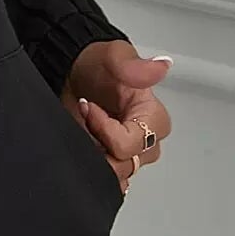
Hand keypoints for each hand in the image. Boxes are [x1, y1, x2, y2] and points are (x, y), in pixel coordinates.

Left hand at [62, 39, 172, 195]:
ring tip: (84, 129)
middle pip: (125, 164)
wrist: (74, 71)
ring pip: (115, 174)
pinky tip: (83, 144)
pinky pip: (106, 179)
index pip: (131, 144)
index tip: (89, 107)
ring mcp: (128, 153)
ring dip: (94, 156)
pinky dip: (91, 166)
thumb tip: (161, 66)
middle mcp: (146, 140)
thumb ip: (134, 66)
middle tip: (85, 119)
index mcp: (153, 118)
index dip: (104, 129)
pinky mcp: (111, 160)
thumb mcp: (113, 56)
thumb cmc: (97, 64)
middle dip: (98, 145)